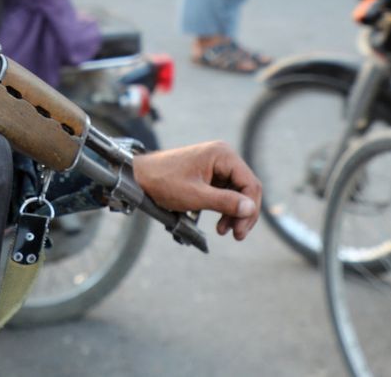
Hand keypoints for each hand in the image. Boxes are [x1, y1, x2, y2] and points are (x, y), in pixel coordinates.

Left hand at [133, 141, 261, 240]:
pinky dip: (224, 209)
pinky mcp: (209, 175)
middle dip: (243, 213)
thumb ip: (224, 202)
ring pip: (237, 193)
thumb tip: (250, 209)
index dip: (249, 208)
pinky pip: (225, 193)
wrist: (140, 176)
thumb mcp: (196, 196)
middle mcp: (222, 156)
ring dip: (233, 213)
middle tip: (236, 235)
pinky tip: (219, 224)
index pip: (250, 183)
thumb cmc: (163, 182)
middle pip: (246, 189)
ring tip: (224, 231)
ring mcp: (216, 165)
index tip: (240, 230)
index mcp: (222, 155)